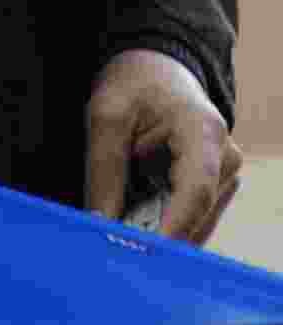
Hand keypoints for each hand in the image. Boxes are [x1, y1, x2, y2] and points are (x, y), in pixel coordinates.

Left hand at [85, 48, 242, 243]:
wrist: (154, 68)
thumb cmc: (133, 85)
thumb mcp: (106, 117)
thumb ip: (104, 173)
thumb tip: (101, 227)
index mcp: (203, 131)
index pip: (194, 194)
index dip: (169, 231)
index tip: (140, 256)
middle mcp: (224, 158)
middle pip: (194, 218)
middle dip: (155, 239)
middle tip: (113, 254)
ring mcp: (222, 176)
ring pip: (191, 226)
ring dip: (155, 234)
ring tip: (117, 236)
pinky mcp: (211, 188)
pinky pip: (186, 220)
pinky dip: (159, 226)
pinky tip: (132, 226)